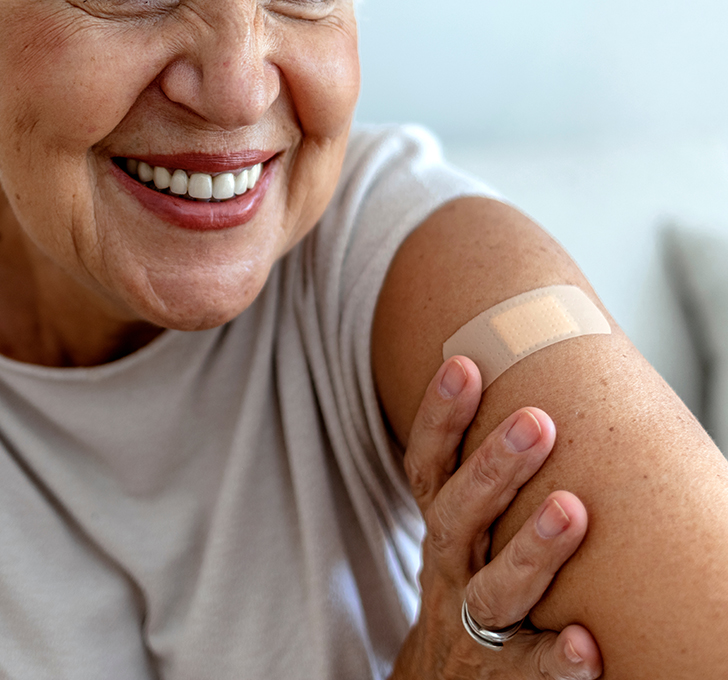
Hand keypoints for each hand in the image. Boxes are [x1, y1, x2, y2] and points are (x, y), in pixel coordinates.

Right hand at [392, 356, 602, 678]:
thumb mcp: (460, 525)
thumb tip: (526, 383)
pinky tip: (587, 643)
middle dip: (492, 465)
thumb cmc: (470, 576)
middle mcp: (448, 566)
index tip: (464, 364)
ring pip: (493, 589)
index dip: (438, 416)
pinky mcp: (504, 676)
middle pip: (456, 515)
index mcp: (439, 523)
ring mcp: (472, 624)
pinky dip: (554, 660)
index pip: (427, 464)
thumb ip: (481, 472)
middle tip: (537, 421)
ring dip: (530, 551)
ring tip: (572, 509)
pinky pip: (528, 669)